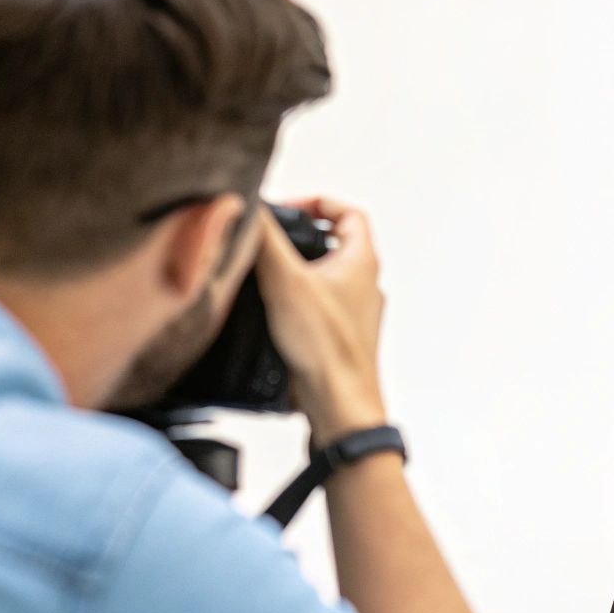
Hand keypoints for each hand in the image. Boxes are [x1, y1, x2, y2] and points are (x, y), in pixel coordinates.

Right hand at [254, 197, 387, 438]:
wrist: (339, 409)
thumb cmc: (328, 352)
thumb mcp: (286, 282)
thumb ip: (266, 240)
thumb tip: (249, 205)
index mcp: (362, 262)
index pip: (348, 213)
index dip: (317, 203)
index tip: (286, 210)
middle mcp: (363, 286)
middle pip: (334, 244)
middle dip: (299, 238)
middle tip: (269, 242)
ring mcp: (352, 316)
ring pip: (323, 279)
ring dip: (294, 273)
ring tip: (263, 276)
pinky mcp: (337, 340)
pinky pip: (315, 311)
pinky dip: (292, 305)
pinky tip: (267, 315)